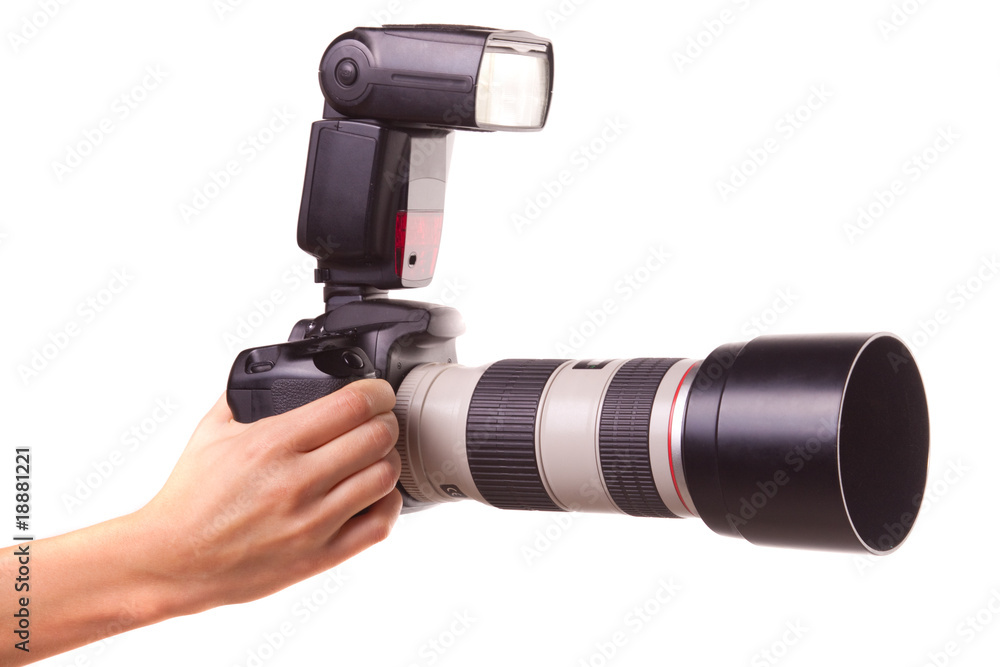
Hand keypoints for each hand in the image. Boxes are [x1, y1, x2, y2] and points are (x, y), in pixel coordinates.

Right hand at [130, 379, 402, 613]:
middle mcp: (296, 481)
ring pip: (383, 477)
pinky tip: (376, 494)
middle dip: (385, 421)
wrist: (173, 560)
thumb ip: (244, 396)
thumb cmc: (191, 497)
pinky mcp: (319, 556)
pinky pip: (379, 525)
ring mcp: (311, 521)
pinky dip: (388, 503)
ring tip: (376, 456)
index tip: (378, 393)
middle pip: (376, 437)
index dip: (377, 393)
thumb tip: (271, 371)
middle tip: (379, 421)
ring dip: (387, 460)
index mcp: (272, 443)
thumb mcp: (211, 432)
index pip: (352, 405)